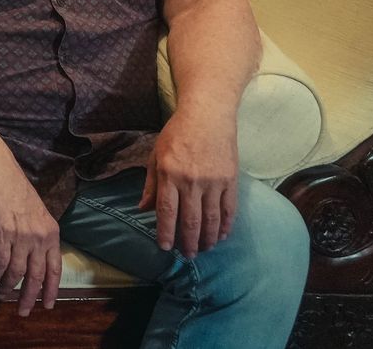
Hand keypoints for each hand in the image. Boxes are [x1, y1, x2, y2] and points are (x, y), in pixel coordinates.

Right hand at [0, 160, 60, 316]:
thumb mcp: (36, 212)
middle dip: (29, 297)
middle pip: (36, 276)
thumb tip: (32, 256)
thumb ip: (38, 234)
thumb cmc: (13, 188)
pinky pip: (0, 262)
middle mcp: (39, 237)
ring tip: (0, 294)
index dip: (51, 290)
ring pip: (16, 272)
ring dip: (7, 287)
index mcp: (51, 233)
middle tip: (24, 311)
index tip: (47, 305)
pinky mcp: (3, 232)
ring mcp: (22, 235)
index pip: (55, 269)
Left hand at [140, 112, 238, 257]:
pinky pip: (229, 210)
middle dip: (188, 242)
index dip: (165, 232)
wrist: (207, 116)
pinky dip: (225, 226)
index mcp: (169, 174)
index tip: (164, 247)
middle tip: (186, 256)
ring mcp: (213, 182)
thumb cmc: (176, 134)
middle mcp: (191, 181)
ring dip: (206, 239)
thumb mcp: (156, 156)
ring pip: (211, 219)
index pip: (166, 211)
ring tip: (202, 250)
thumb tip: (142, 209)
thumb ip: (151, 185)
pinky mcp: (230, 181)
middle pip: (190, 220)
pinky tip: (220, 236)